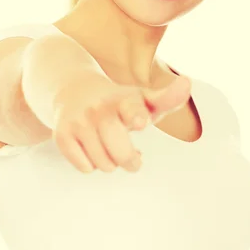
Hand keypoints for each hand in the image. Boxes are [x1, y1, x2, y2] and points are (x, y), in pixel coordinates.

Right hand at [51, 73, 191, 173]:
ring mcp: (79, 122)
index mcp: (123, 100)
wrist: (72, 91)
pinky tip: (90, 147)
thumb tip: (187, 82)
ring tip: (108, 145)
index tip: (141, 121)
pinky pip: (85, 167)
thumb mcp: (142, 98)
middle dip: (130, 161)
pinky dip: (91, 163)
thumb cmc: (118, 102)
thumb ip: (168, 97)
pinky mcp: (62, 135)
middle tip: (133, 157)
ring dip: (110, 161)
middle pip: (121, 155)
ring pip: (104, 165)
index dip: (136, 116)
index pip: (131, 109)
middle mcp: (99, 109)